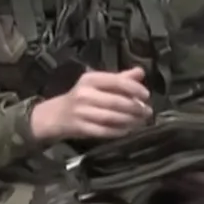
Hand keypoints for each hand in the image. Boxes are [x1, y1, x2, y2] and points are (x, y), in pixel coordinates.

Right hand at [30, 68, 150, 140]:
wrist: (55, 115)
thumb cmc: (81, 97)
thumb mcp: (98, 83)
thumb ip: (120, 78)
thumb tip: (140, 72)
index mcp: (91, 79)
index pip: (117, 81)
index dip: (135, 89)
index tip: (146, 95)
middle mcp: (85, 94)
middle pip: (117, 102)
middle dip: (136, 108)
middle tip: (147, 112)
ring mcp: (81, 112)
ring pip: (112, 117)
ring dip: (130, 121)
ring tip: (141, 121)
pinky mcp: (81, 127)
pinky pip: (105, 131)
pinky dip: (119, 131)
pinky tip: (128, 130)